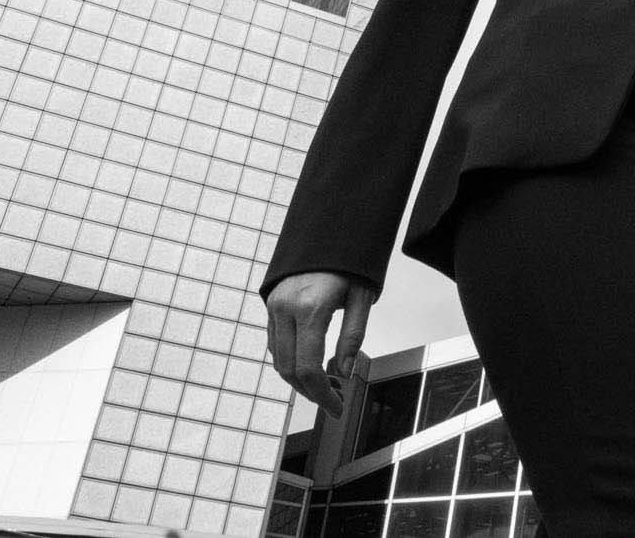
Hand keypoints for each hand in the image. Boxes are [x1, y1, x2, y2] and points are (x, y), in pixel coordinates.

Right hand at [265, 270, 374, 416]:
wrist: (330, 227)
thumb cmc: (351, 259)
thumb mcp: (363, 296)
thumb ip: (353, 337)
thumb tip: (344, 372)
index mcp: (311, 307)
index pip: (308, 368)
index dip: (321, 395)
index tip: (336, 407)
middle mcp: (286, 308)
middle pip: (289, 369)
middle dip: (310, 392)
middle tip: (334, 400)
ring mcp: (274, 305)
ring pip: (279, 358)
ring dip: (299, 378)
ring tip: (327, 383)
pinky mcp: (271, 303)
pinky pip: (276, 342)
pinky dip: (290, 359)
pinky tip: (311, 363)